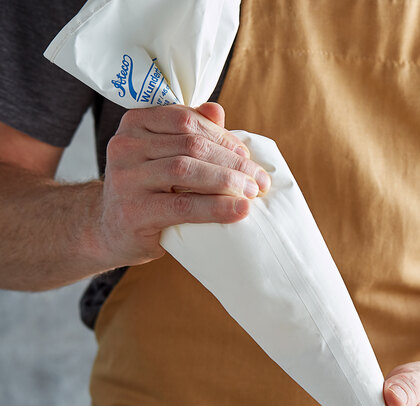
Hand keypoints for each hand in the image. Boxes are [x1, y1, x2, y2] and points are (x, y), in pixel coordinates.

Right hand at [98, 102, 270, 266]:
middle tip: (259, 180)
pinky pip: (183, 205)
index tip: (247, 156)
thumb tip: (217, 110)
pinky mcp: (134, 212)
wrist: (111, 232)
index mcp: (135, 123)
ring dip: (228, 180)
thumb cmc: (146, 192)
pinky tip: (240, 210)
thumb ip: (188, 132)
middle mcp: (125, 145)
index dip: (223, 137)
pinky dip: (217, 207)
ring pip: (187, 170)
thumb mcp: (162, 157)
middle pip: (191, 144)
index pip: (187, 119)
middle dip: (233, 162)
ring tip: (253, 193)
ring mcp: (126, 178)